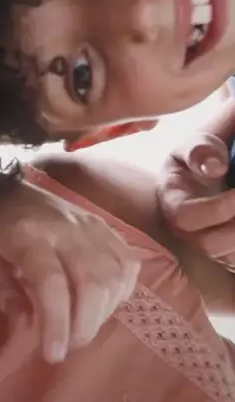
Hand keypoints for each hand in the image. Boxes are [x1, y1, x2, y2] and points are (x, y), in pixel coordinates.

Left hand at [0, 181, 139, 363]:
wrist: (4, 186)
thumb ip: (2, 290)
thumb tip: (28, 323)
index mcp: (28, 235)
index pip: (51, 282)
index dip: (57, 321)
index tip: (54, 354)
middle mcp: (66, 230)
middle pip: (92, 282)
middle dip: (84, 325)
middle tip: (68, 346)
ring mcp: (91, 227)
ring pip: (115, 276)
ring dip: (103, 313)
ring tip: (81, 327)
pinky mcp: (106, 228)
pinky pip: (127, 264)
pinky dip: (121, 291)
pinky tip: (103, 304)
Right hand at [158, 133, 234, 268]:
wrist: (211, 170)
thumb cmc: (201, 157)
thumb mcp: (198, 145)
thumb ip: (200, 150)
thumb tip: (214, 168)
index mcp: (172, 201)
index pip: (184, 216)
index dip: (216, 209)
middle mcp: (185, 228)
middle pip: (208, 245)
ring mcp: (207, 242)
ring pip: (228, 256)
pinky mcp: (225, 249)